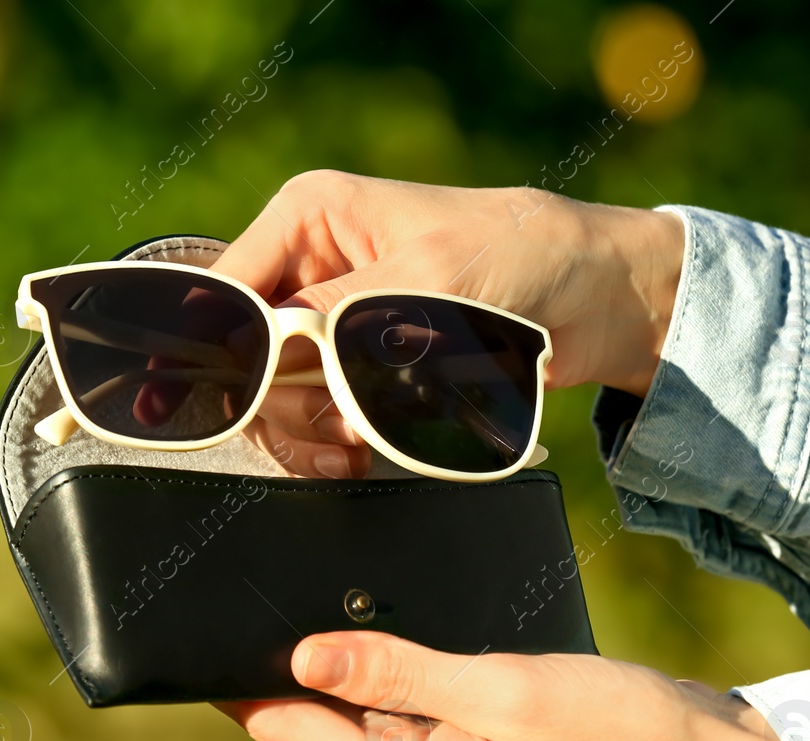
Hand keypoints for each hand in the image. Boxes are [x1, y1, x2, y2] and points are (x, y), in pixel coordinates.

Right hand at [211, 170, 684, 477]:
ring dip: (308, 431)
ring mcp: (329, 322)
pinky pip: (314, 417)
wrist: (591, 299)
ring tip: (355, 446)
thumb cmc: (518, 255)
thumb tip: (267, 352)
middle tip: (332, 432)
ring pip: (274, 397)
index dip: (217, 352)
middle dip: (280, 403)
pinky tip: (359, 452)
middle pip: (244, 356)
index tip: (233, 406)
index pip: (227, 291)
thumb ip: (337, 315)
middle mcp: (307, 267)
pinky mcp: (357, 367)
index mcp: (308, 218)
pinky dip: (329, 444)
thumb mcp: (424, 278)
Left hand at [221, 631, 809, 740]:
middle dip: (286, 660)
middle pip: (319, 719)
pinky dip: (397, 661)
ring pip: (367, 706)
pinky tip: (395, 612)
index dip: (234, 685)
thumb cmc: (615, 730)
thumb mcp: (499, 692)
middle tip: (249, 580)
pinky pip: (414, 701)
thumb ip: (397, 673)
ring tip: (310, 581)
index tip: (192, 631)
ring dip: (343, 656)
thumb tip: (299, 660)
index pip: (288, 732)